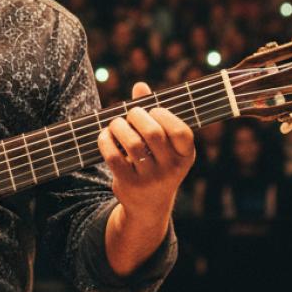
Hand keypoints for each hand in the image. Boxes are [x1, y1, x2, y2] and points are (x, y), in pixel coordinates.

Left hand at [98, 81, 195, 210]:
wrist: (148, 205)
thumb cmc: (156, 162)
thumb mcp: (163, 144)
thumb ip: (153, 114)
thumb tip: (140, 86)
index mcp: (186, 155)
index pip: (181, 131)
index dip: (164, 115)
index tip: (153, 111)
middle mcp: (172, 168)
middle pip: (153, 133)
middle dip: (136, 116)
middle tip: (129, 115)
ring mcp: (151, 179)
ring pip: (132, 143)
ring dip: (118, 126)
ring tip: (115, 124)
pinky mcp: (130, 185)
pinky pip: (114, 157)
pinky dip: (105, 141)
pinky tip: (105, 136)